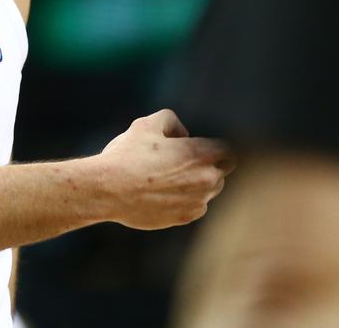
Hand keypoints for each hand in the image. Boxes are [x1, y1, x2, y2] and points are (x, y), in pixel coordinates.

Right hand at [98, 109, 236, 229]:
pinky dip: (188, 199)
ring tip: (171, 177)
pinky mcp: (185, 217)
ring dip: (199, 183)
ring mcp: (197, 201)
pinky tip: (166, 193)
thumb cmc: (128, 155)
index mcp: (201, 154)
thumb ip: (172, 121)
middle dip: (210, 164)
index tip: (203, 146)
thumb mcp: (147, 125)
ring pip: (210, 190)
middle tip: (185, 160)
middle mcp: (206, 179)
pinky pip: (197, 206)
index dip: (217, 146)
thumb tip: (183, 135)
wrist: (109, 190)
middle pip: (223, 170)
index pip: (229, 150)